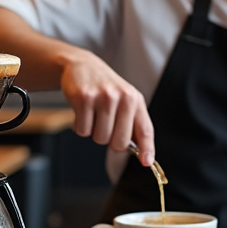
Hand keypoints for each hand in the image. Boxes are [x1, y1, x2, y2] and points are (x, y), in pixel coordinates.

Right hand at [60, 50, 154, 164]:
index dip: (147, 148)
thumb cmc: (106, 89)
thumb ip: (133, 124)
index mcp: (135, 100)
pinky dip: (80, 126)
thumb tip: (142, 154)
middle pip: (118, 142)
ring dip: (93, 132)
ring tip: (93, 114)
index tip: (147, 162)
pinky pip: (82, 130)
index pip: (144, 129)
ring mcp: (103, 97)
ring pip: (99, 138)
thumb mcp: (125, 100)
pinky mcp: (84, 98)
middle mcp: (122, 97)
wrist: (83, 65)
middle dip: (109, 140)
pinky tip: (82, 111)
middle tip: (105, 124)